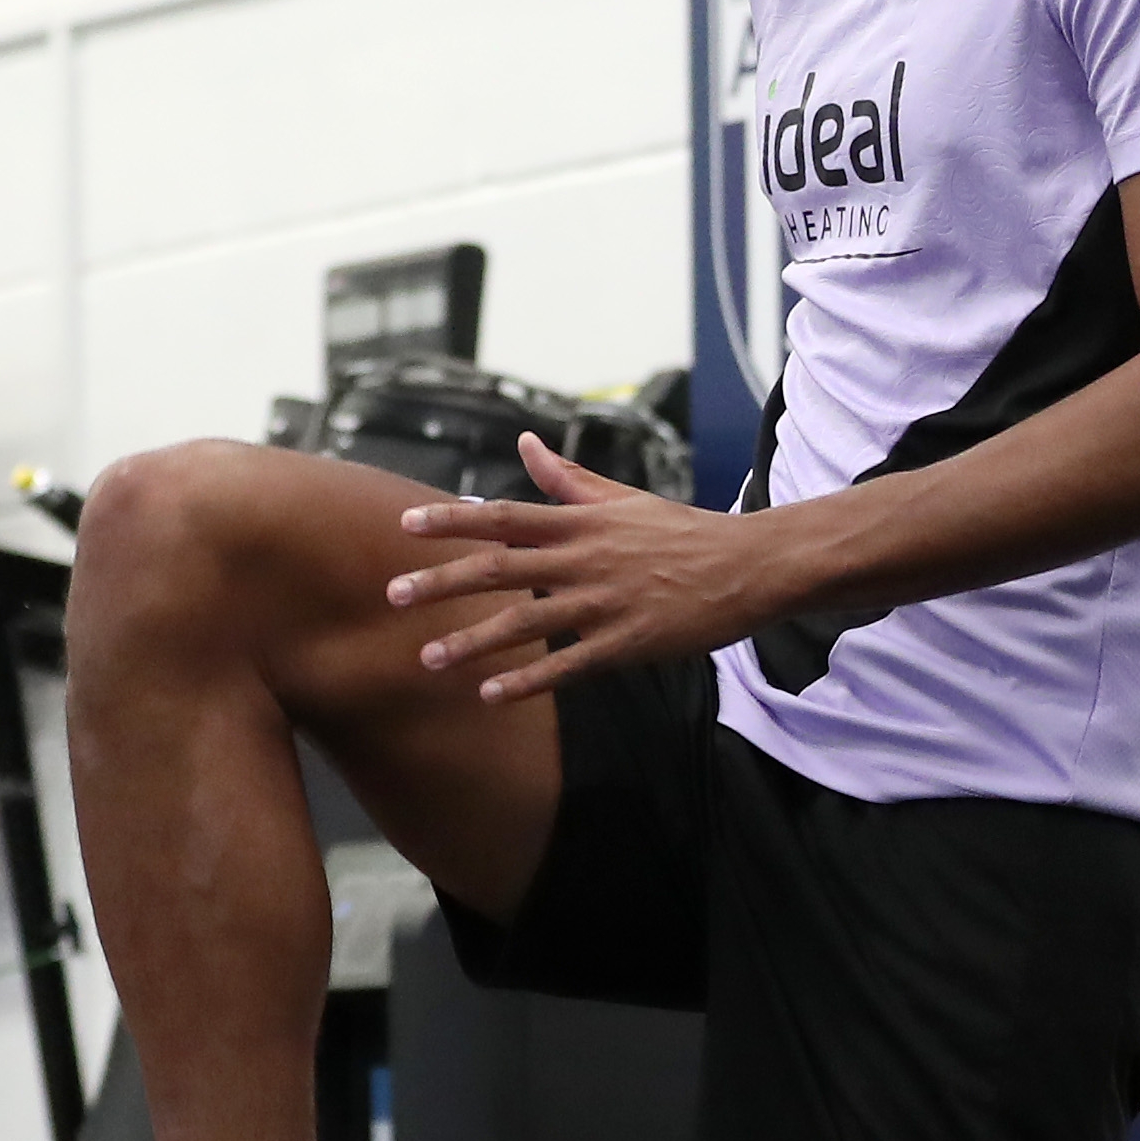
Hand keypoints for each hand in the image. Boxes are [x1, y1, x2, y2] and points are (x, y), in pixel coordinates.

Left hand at [385, 435, 785, 701]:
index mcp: (581, 523)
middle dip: (442, 582)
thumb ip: (566, 478)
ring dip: (473, 641)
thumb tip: (524, 446)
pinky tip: (490, 694)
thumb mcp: (622, 499)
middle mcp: (584, 560)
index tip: (406, 525)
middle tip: (393, 595)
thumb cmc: (681, 532)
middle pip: (500, 569)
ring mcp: (604, 604)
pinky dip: (528, 681)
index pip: (504, 518)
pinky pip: (568, 666)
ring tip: (429, 658)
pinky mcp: (626, 643)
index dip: (453, 521)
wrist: (746, 567)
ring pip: (526, 622)